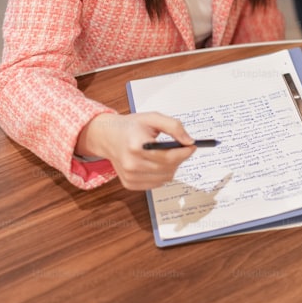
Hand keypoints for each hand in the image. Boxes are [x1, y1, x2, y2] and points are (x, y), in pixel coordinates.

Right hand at [76, 112, 197, 189]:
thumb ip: (174, 127)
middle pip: (169, 168)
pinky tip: (156, 162)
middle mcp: (131, 164)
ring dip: (172, 167)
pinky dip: (162, 173)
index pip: (169, 156)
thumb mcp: (153, 118)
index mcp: (137, 146)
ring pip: (165, 178)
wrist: (108, 136)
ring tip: (166, 154)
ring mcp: (130, 176)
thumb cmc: (132, 126)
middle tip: (181, 147)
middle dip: (180, 157)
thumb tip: (189, 141)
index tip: (192, 146)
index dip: (185, 152)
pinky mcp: (130, 184)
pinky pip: (157, 183)